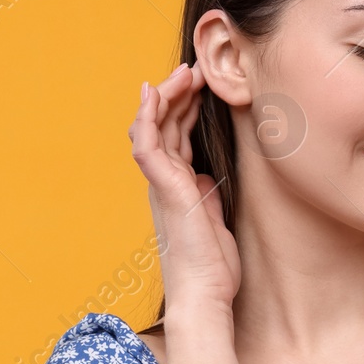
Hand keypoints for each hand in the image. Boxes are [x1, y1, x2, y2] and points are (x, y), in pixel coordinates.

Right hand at [128, 63, 240, 316]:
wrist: (206, 294)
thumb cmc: (213, 266)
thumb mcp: (216, 219)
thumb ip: (208, 195)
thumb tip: (207, 179)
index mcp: (179, 186)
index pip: (177, 136)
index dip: (185, 107)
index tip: (201, 85)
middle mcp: (165, 181)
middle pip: (164, 126)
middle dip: (177, 94)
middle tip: (194, 69)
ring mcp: (162, 184)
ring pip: (154, 129)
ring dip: (166, 97)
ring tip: (184, 73)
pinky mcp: (165, 188)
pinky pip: (148, 145)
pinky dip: (148, 118)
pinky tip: (155, 94)